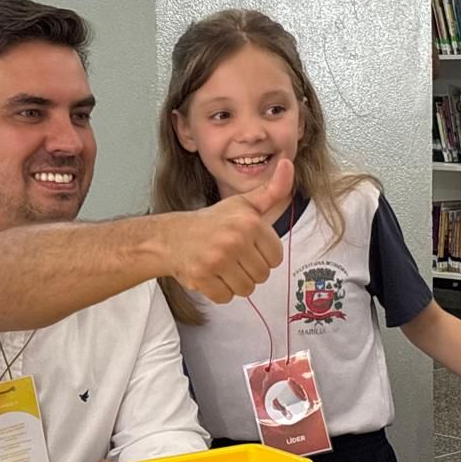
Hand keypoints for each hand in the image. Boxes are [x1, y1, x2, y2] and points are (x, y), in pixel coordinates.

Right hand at [167, 159, 293, 303]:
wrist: (171, 237)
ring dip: (235, 283)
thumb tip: (289, 164)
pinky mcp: (202, 277)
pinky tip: (211, 275)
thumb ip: (272, 190)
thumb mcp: (244, 204)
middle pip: (262, 275)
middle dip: (249, 270)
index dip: (262, 255)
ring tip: (222, 266)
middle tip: (232, 257)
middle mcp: (234, 239)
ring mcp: (217, 259)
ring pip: (246, 289)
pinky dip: (219, 291)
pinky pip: (226, 297)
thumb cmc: (212, 222)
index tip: (247, 247)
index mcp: (249, 222)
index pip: (275, 258)